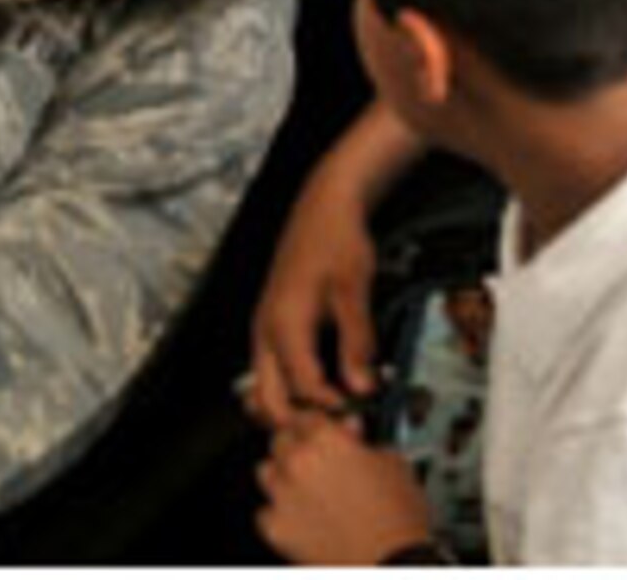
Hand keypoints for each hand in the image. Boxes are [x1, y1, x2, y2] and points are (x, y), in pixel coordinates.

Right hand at [247, 165, 377, 429]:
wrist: (324, 203)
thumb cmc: (336, 238)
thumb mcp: (354, 290)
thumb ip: (357, 342)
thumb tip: (362, 386)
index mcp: (282, 323)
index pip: (302, 388)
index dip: (332, 408)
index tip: (359, 414)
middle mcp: (265, 329)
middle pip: (268, 398)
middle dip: (300, 419)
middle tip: (338, 424)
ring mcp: (265, 326)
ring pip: (266, 385)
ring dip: (294, 405)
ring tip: (333, 408)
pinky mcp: (272, 321)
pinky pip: (272, 367)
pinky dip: (292, 386)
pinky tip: (325, 384)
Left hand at [256, 412, 432, 564]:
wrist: (391, 563)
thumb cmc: (397, 519)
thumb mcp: (393, 464)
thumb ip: (365, 441)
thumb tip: (351, 433)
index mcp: (326, 439)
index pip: (305, 416)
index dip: (315, 425)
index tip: (319, 433)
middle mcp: (298, 462)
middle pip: (280, 440)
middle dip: (296, 448)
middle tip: (316, 463)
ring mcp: (283, 495)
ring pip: (266, 472)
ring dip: (282, 477)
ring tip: (306, 491)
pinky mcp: (275, 527)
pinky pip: (265, 512)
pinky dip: (279, 514)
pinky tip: (301, 519)